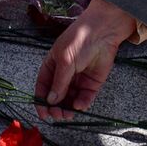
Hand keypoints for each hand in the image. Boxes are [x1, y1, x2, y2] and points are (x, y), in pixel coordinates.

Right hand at [34, 0, 134, 120]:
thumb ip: (58, 82)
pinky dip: (81, 104)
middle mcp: (64, 74)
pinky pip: (85, 98)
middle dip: (55, 107)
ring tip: (67, 114)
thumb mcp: (65, 60)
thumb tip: (50, 101)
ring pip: (70, 100)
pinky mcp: (92, 83)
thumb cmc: (80, 39)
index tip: (42, 114)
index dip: (41, 101)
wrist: (104, 31)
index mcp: (52, 65)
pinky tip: (79, 105)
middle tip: (56, 115)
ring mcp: (78, 79)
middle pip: (56, 96)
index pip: (43, 86)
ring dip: (67, 109)